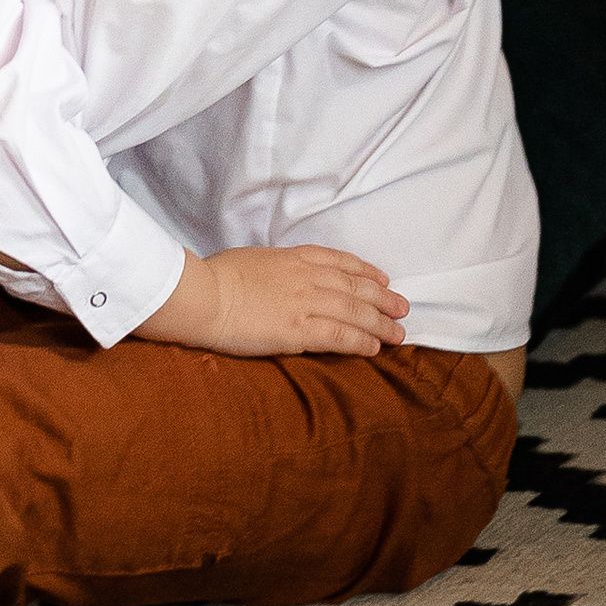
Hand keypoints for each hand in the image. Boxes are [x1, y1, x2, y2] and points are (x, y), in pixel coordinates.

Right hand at [137, 246, 408, 359]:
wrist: (202, 295)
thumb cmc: (215, 278)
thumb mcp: (253, 260)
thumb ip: (275, 268)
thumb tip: (279, 278)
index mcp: (293, 257)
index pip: (340, 262)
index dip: (365, 271)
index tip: (382, 279)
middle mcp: (305, 276)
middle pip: (355, 287)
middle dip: (383, 298)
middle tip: (403, 307)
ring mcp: (304, 302)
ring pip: (355, 311)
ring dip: (380, 323)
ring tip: (398, 333)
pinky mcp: (298, 330)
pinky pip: (339, 335)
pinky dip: (361, 341)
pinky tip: (374, 348)